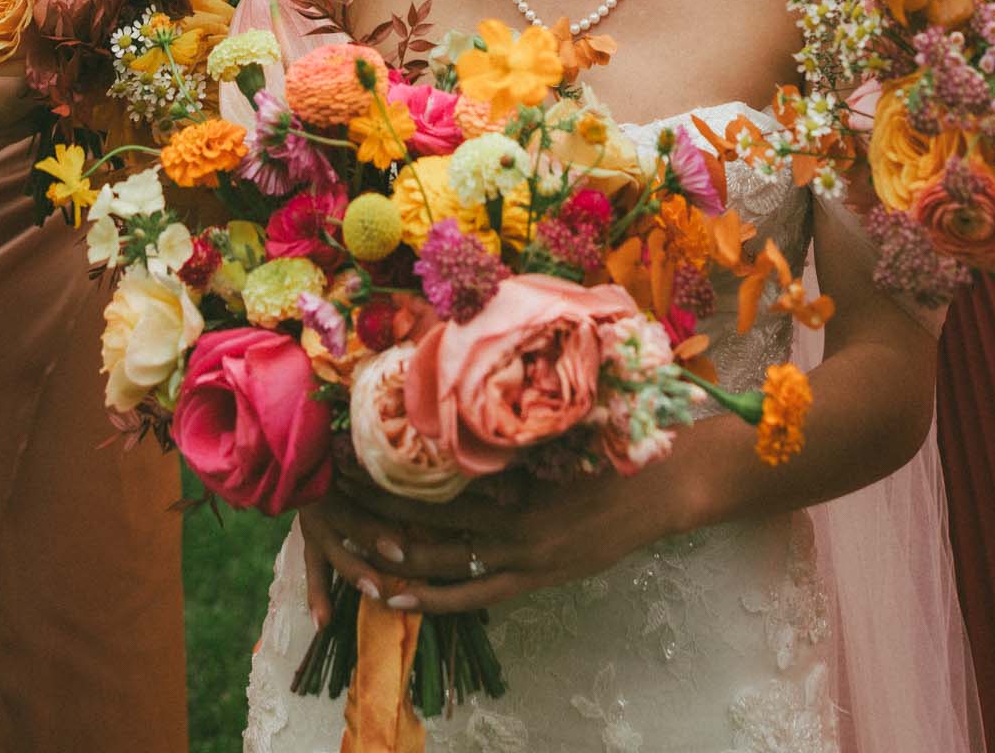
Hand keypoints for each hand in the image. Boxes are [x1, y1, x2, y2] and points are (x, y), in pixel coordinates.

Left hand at [298, 430, 700, 623]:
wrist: (662, 486)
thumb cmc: (611, 441)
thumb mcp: (557, 424)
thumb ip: (511, 424)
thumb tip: (461, 397)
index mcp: (516, 472)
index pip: (436, 476)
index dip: (389, 472)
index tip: (350, 456)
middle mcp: (512, 517)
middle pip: (427, 520)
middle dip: (375, 512)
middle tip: (332, 499)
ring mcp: (523, 556)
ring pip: (442, 562)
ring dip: (393, 557)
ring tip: (347, 548)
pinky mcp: (536, 580)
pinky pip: (474, 595)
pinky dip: (433, 597)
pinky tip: (397, 596)